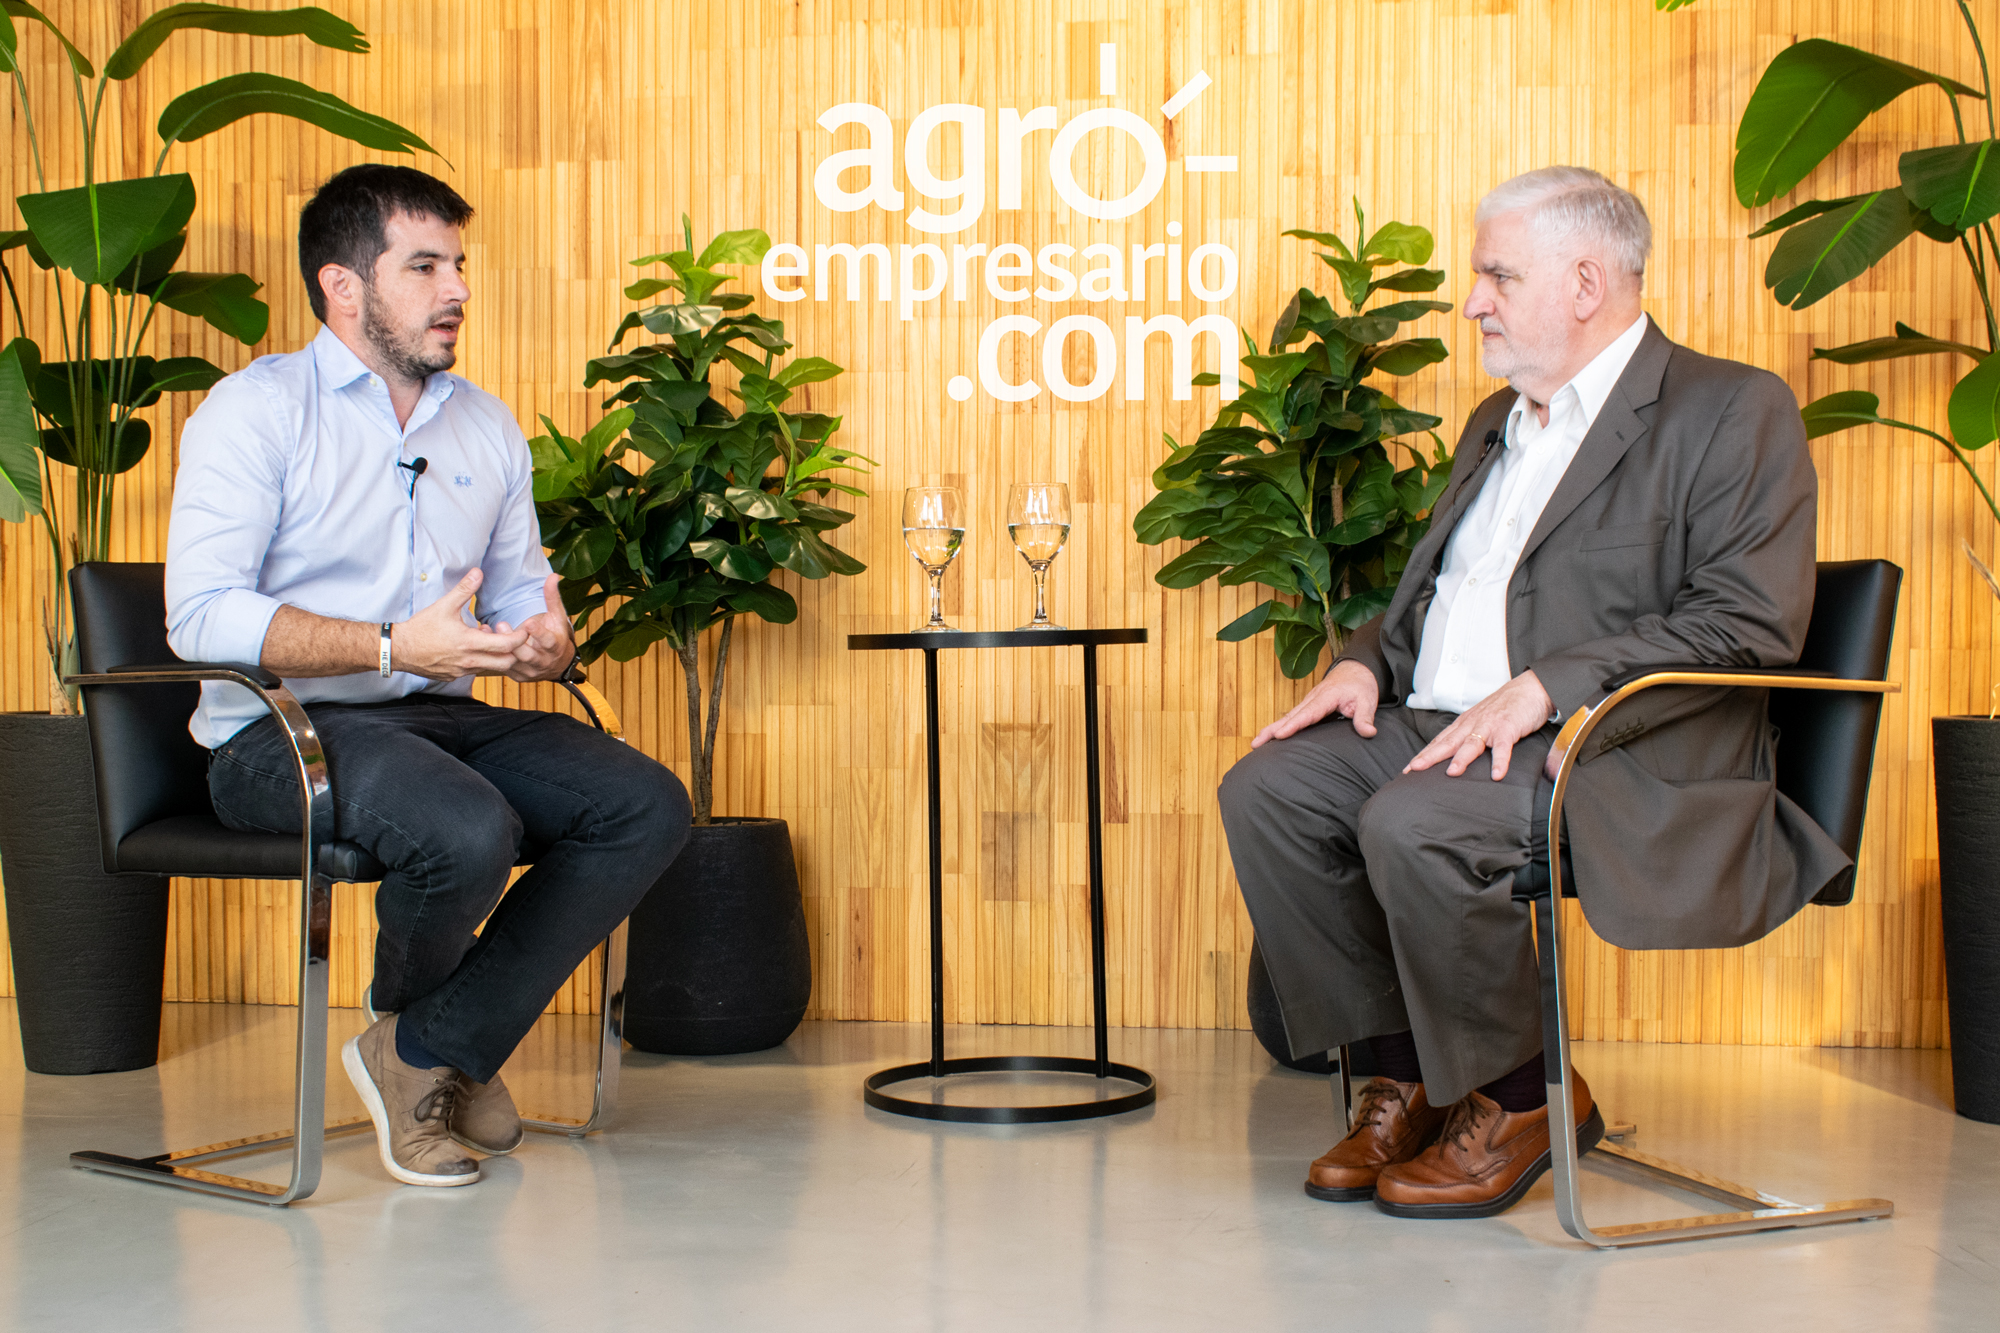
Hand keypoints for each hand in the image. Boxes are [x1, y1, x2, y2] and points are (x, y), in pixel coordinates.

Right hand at [391, 568, 529, 679]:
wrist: (400, 649)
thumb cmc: (421, 628)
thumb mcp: (444, 605)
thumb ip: (464, 589)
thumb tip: (478, 572)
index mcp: (470, 643)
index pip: (508, 645)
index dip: (520, 636)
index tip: (523, 629)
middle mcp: (469, 661)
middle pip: (507, 662)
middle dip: (513, 650)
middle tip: (505, 634)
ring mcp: (462, 671)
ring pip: (491, 667)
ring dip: (495, 654)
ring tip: (484, 637)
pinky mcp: (454, 677)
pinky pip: (475, 671)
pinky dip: (480, 660)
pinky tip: (471, 647)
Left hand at [488, 573, 575, 682]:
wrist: (556, 664)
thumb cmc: (556, 635)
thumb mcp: (557, 617)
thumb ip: (552, 598)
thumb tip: (554, 575)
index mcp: (555, 646)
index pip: (548, 641)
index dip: (539, 633)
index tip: (529, 623)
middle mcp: (543, 661)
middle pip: (527, 654)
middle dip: (513, 641)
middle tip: (500, 624)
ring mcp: (529, 670)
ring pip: (512, 661)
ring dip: (498, 647)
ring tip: (486, 630)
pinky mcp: (517, 675)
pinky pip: (502, 666)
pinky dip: (492, 654)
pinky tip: (482, 640)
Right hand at [1251, 658, 1383, 747]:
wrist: (1355, 670)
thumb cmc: (1360, 685)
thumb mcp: (1368, 700)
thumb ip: (1365, 717)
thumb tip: (1369, 732)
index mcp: (1326, 697)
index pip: (1308, 714)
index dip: (1293, 725)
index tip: (1280, 735)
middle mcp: (1312, 699)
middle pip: (1290, 716)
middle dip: (1272, 729)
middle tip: (1256, 743)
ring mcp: (1308, 702)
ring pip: (1287, 717)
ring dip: (1271, 729)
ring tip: (1256, 743)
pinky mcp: (1307, 706)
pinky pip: (1292, 717)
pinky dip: (1279, 726)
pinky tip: (1270, 737)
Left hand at [1404, 669, 1557, 781]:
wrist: (1530, 689)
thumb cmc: (1505, 707)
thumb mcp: (1480, 720)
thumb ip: (1468, 737)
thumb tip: (1453, 757)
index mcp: (1464, 724)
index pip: (1440, 741)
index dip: (1424, 755)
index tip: (1408, 769)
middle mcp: (1472, 724)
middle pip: (1448, 742)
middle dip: (1430, 756)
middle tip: (1414, 769)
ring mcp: (1490, 725)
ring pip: (1472, 743)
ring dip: (1462, 758)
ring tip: (1452, 773)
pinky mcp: (1509, 728)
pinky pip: (1504, 747)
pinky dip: (1500, 761)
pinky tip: (1497, 775)